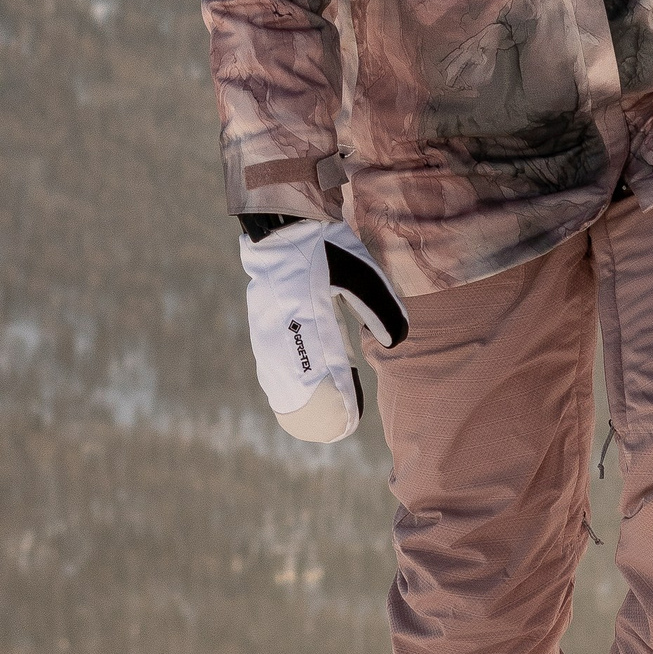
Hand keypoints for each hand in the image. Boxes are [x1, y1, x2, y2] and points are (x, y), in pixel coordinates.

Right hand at [239, 218, 408, 441]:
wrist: (282, 226)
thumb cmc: (327, 245)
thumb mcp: (359, 269)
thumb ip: (378, 306)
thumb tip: (394, 342)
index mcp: (308, 310)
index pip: (326, 366)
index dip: (340, 395)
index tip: (351, 417)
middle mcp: (281, 324)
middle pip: (297, 383)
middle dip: (318, 410)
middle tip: (340, 428)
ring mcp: (264, 327)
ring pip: (278, 380)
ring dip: (298, 403)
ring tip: (319, 422)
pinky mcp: (258, 327)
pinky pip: (269, 368)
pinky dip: (282, 388)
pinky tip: (295, 399)